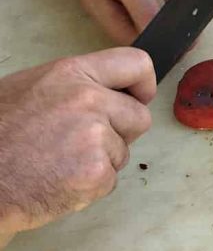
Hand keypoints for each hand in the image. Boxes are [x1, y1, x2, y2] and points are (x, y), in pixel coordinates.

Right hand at [0, 48, 154, 245]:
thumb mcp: (31, 88)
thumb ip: (75, 87)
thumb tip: (107, 93)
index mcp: (72, 74)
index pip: (135, 64)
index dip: (142, 84)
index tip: (139, 96)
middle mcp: (89, 101)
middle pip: (139, 117)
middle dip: (122, 132)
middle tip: (85, 141)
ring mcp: (96, 138)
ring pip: (123, 152)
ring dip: (101, 160)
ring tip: (59, 161)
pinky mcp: (98, 173)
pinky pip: (110, 179)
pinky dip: (90, 185)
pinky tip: (59, 180)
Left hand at [56, 0, 193, 43]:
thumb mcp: (93, 3)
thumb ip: (121, 30)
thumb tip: (148, 49)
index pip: (152, 15)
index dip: (156, 39)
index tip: (155, 52)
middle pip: (184, 3)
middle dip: (181, 29)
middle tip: (174, 47)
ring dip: (185, 14)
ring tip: (171, 26)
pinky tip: (172, 3)